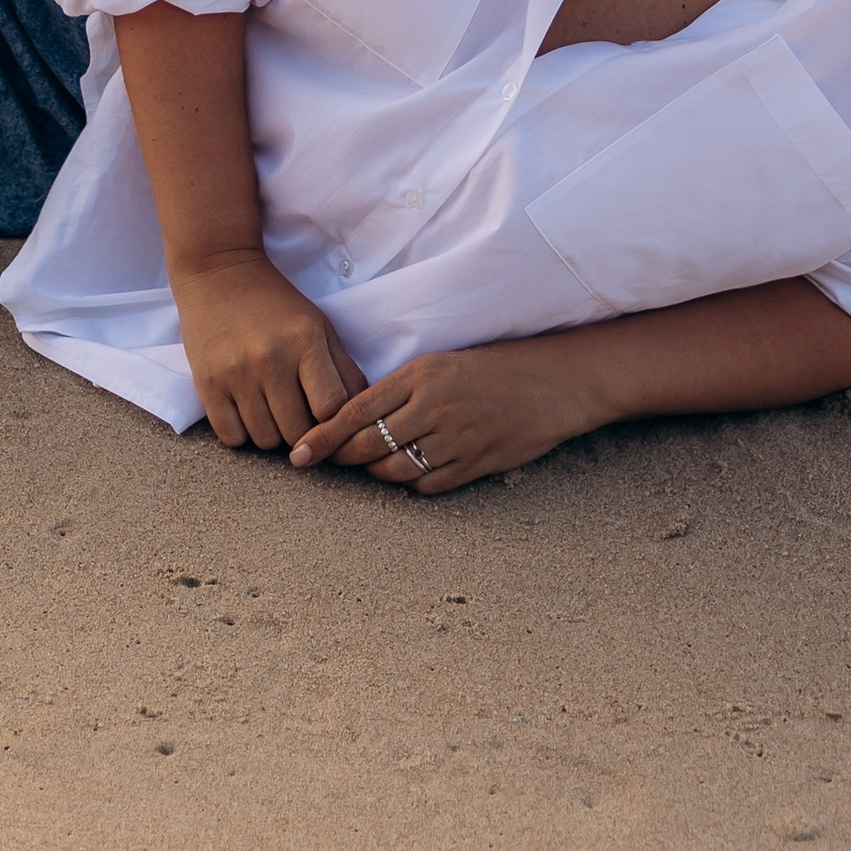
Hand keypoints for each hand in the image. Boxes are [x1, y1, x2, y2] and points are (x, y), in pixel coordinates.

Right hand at [172, 247, 365, 451]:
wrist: (217, 273)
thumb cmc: (275, 303)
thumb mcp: (318, 325)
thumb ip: (345, 369)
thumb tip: (363, 415)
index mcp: (305, 341)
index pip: (332, 408)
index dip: (334, 421)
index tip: (326, 417)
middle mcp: (271, 359)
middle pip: (298, 433)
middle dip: (302, 430)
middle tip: (296, 412)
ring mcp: (236, 373)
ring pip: (265, 440)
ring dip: (272, 432)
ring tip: (269, 407)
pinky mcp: (207, 383)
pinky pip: (232, 438)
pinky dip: (241, 432)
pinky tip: (244, 409)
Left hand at [290, 336, 593, 493]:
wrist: (551, 383)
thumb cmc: (491, 367)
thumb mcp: (440, 364)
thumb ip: (401, 389)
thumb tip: (356, 416)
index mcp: (419, 375)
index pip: (356, 409)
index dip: (323, 436)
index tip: (299, 454)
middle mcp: (433, 407)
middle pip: (369, 444)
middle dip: (342, 459)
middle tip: (327, 465)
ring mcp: (455, 439)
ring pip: (395, 471)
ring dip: (377, 474)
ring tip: (370, 468)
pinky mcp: (475, 464)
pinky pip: (428, 486)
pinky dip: (412, 485)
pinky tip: (411, 475)